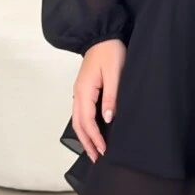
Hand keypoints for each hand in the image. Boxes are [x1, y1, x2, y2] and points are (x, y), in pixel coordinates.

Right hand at [72, 38, 125, 161]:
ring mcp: (79, 92)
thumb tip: (108, 119)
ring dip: (85, 136)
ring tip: (93, 151)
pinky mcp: (84, 90)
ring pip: (78, 120)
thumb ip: (111, 97)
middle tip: (96, 158)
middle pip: (79, 124)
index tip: (104, 150)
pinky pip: (81, 112)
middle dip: (86, 142)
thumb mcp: (115, 74)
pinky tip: (92, 132)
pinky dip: (85, 126)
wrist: (102, 35)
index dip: (95, 138)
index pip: (87, 121)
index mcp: (85, 91)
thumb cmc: (110, 52)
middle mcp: (78, 94)